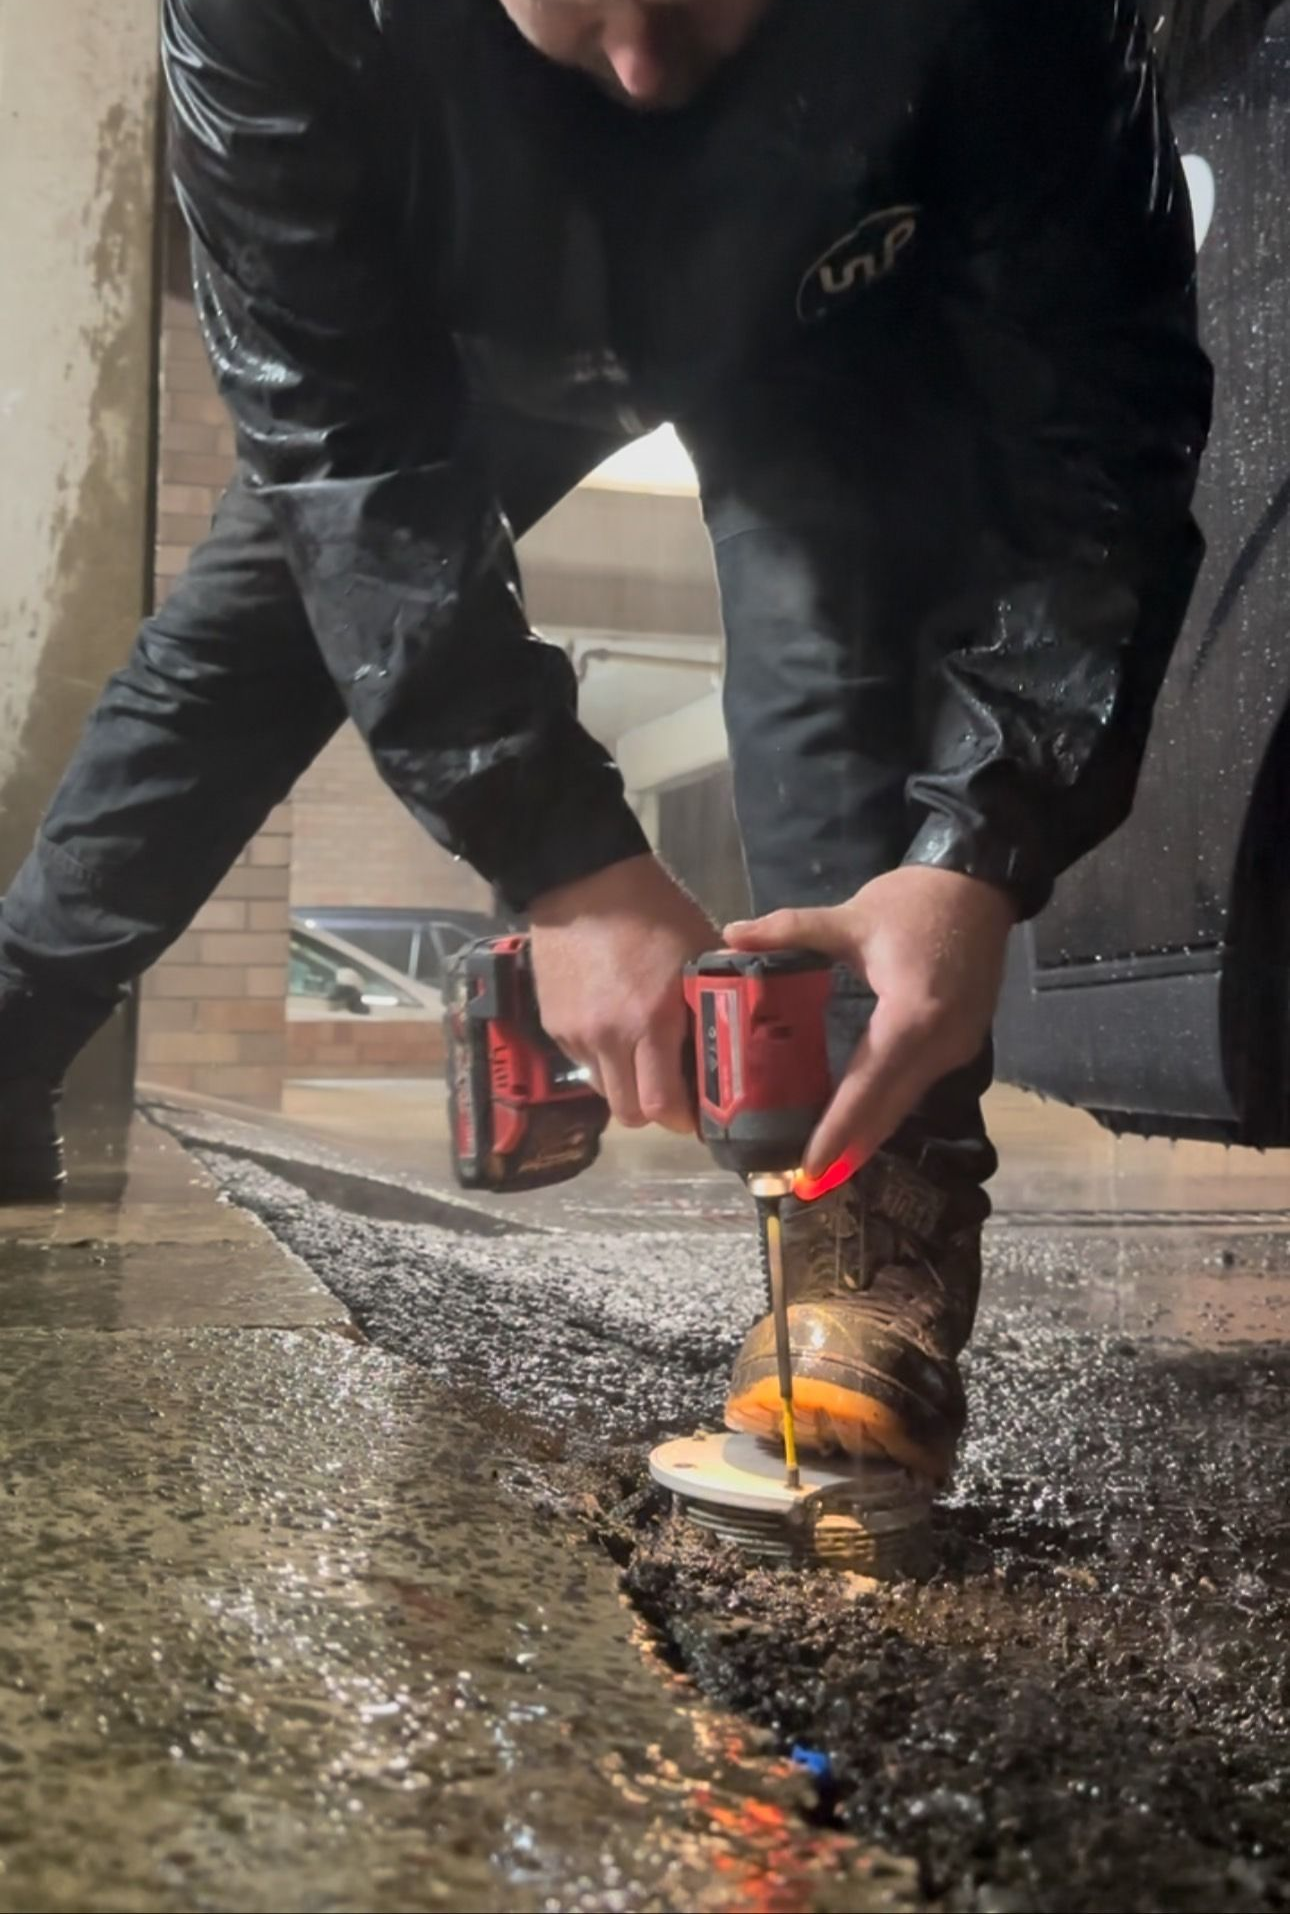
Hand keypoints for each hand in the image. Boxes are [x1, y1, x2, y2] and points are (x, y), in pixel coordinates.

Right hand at [529, 854, 717, 1132]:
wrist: (582, 878)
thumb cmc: (653, 911)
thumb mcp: (699, 951)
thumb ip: (715, 999)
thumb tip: (738, 1036)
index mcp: (651, 1021)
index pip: (663, 1105)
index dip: (684, 1120)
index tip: (700, 1113)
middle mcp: (609, 1037)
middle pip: (630, 1113)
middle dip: (655, 1111)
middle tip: (673, 1089)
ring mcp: (576, 1034)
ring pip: (604, 1091)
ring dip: (627, 1086)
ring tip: (642, 1057)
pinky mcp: (553, 1024)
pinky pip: (582, 1063)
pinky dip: (602, 1059)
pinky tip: (613, 1029)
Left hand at [725, 866, 1016, 1175]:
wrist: (981, 885)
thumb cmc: (918, 900)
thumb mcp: (851, 916)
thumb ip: (789, 930)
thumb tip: (731, 934)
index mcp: (912, 1014)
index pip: (868, 1084)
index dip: (838, 1129)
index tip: (811, 1167)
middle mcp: (940, 1042)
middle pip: (890, 1107)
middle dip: (850, 1148)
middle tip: (808, 1183)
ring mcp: (957, 1046)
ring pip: (905, 1101)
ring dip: (869, 1133)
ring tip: (828, 1165)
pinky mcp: (961, 1042)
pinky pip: (917, 1084)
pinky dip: (887, 1107)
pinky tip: (860, 1124)